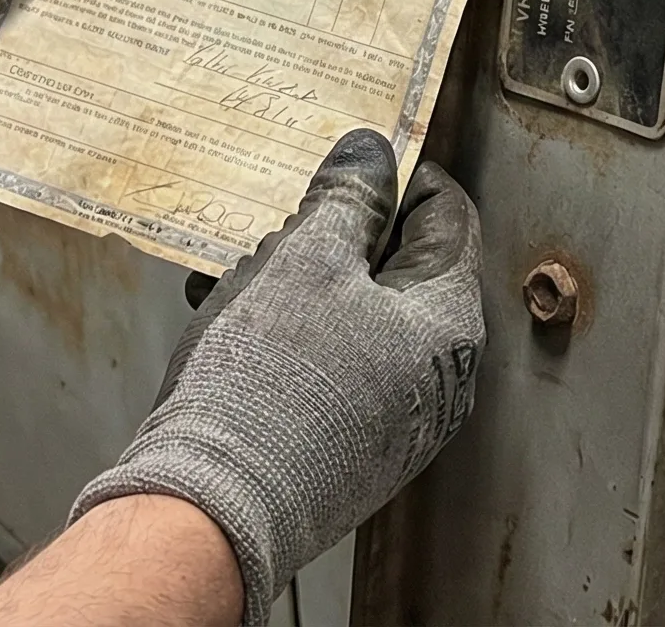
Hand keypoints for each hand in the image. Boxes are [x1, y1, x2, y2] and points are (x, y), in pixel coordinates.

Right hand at [72, 129, 483, 626]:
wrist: (214, 511)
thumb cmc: (268, 386)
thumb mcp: (306, 262)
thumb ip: (347, 198)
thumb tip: (373, 153)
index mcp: (449, 323)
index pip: (449, 218)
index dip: (402, 178)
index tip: (355, 161)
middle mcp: (439, 378)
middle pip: (404, 271)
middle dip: (341, 236)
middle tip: (285, 221)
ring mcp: (397, 421)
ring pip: (359, 319)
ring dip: (305, 285)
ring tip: (243, 274)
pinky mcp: (351, 451)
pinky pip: (335, 368)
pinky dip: (294, 336)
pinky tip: (236, 326)